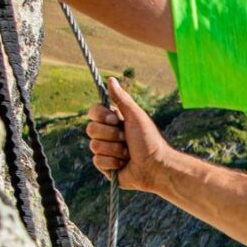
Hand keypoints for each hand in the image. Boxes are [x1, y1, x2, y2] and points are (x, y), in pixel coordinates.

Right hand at [88, 76, 172, 194]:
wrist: (155, 167)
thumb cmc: (149, 140)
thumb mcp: (135, 116)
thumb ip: (121, 98)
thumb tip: (110, 79)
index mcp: (114, 120)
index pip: (93, 112)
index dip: (101, 116)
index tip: (115, 120)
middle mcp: (108, 134)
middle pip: (90, 129)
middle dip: (111, 135)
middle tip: (126, 139)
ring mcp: (105, 150)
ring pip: (94, 145)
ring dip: (114, 149)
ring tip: (128, 153)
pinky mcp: (105, 166)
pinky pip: (97, 161)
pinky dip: (112, 162)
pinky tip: (123, 164)